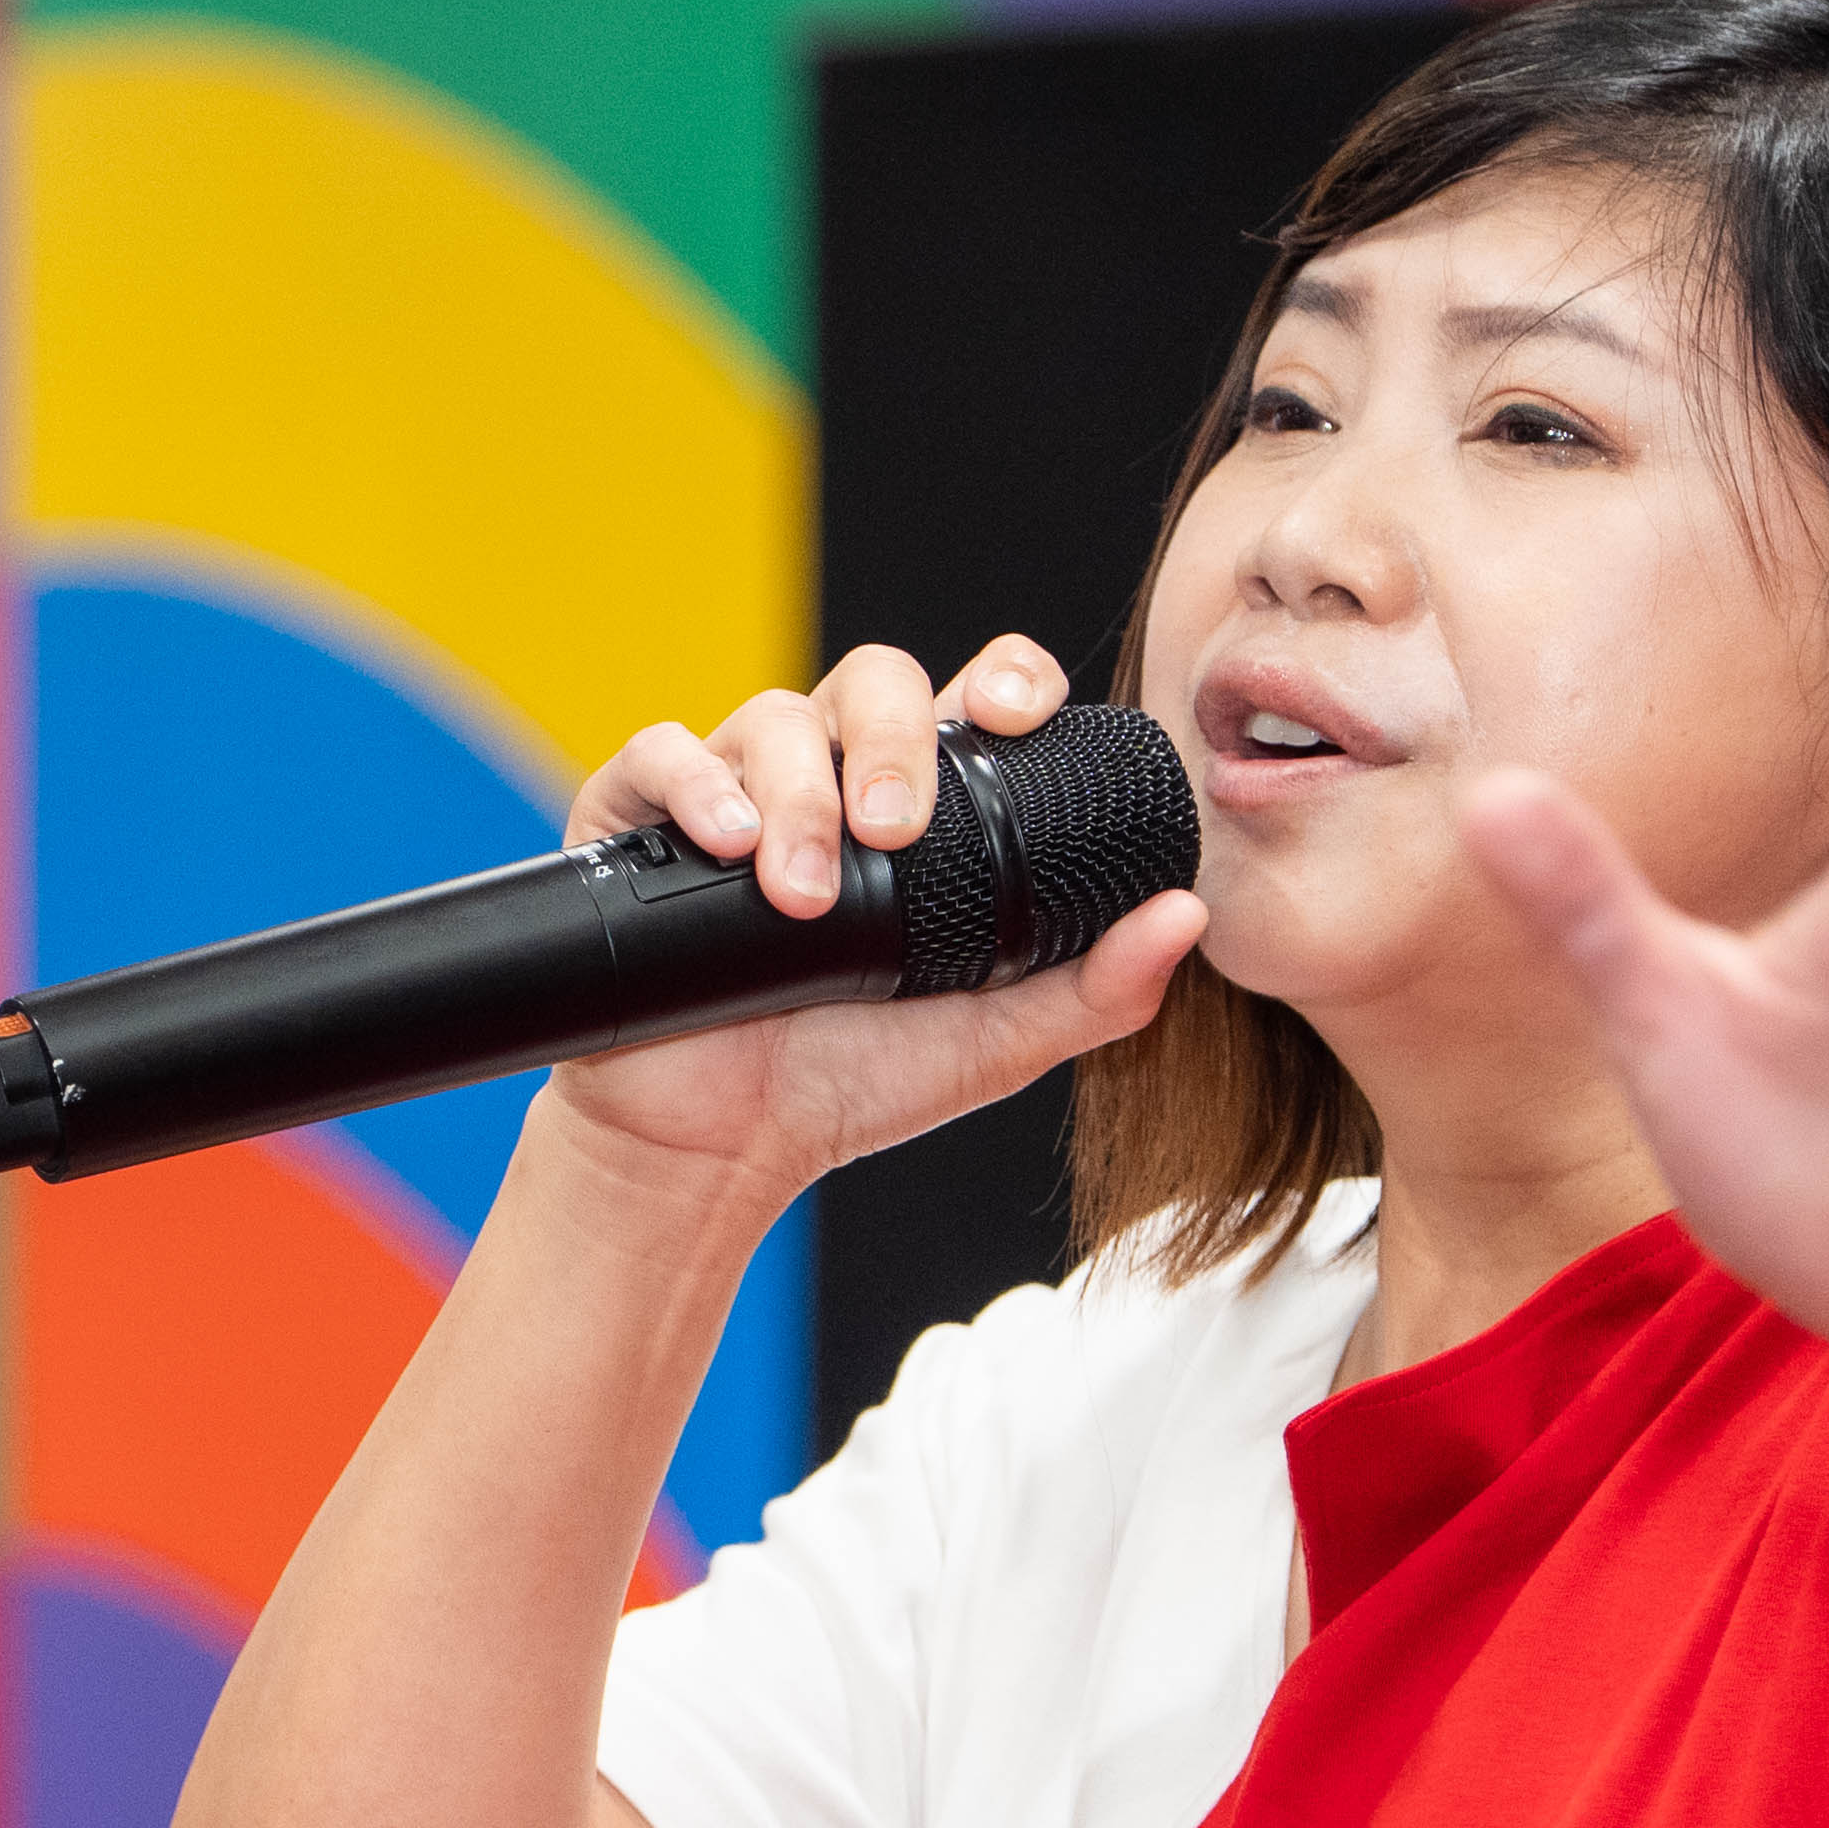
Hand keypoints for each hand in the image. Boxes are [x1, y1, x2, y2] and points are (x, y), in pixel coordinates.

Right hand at [545, 636, 1204, 1220]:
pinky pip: (663, 752)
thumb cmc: (850, 1084)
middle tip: (896, 830)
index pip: (970, 696)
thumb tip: (1188, 914)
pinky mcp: (640, 820)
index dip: (1003, 677)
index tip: (1020, 714)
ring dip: (799, 794)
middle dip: (893, 739)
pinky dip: (697, 783)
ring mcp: (735, 792)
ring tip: (805, 896)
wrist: (718, 1150)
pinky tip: (729, 842)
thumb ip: (1096, 988)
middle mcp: (828, 777)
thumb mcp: (995, 1043)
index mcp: (920, 806)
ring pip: (774, 717)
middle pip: (874, 681)